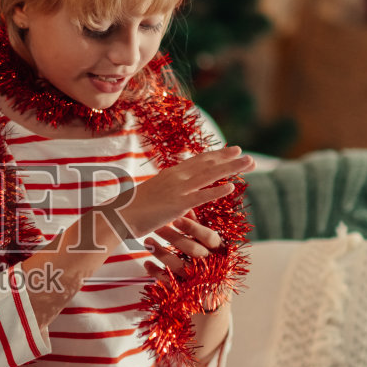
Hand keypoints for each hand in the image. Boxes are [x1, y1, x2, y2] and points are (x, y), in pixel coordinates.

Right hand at [114, 147, 257, 242]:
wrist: (118, 215)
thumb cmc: (131, 209)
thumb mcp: (153, 195)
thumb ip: (167, 193)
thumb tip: (176, 198)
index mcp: (170, 173)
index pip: (199, 161)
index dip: (217, 155)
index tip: (232, 150)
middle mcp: (176, 177)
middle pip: (208, 164)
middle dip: (229, 159)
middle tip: (245, 155)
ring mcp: (177, 190)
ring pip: (210, 175)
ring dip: (231, 168)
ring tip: (248, 163)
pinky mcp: (177, 205)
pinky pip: (201, 196)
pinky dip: (217, 190)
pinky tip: (232, 186)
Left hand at [143, 217, 234, 312]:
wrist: (214, 296)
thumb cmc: (211, 263)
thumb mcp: (209, 245)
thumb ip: (198, 227)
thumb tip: (187, 207)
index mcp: (219, 250)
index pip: (208, 237)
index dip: (193, 227)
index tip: (176, 218)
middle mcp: (211, 265)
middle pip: (192, 250)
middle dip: (173, 237)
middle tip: (157, 227)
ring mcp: (199, 280)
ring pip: (179, 266)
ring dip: (162, 253)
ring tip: (147, 242)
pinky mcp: (187, 292)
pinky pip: (170, 282)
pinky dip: (156, 273)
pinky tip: (147, 263)